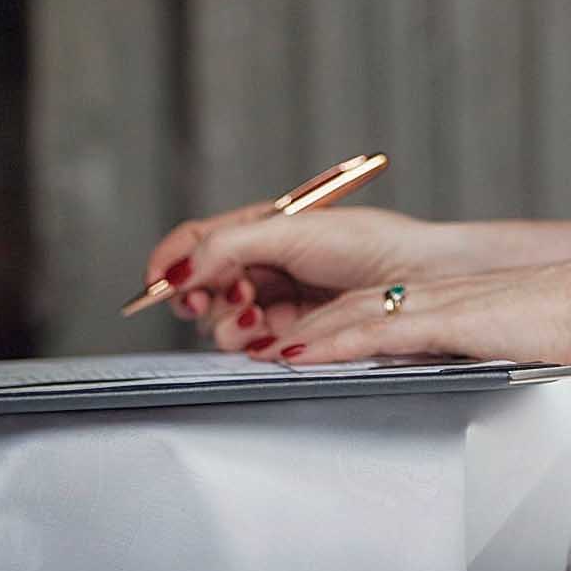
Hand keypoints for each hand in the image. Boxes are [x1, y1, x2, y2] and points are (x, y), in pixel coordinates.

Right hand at [138, 204, 464, 354]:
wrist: (415, 278)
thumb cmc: (368, 242)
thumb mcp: (291, 231)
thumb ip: (228, 246)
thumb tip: (178, 268)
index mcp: (260, 227)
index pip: (196, 241)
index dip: (170, 262)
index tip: (155, 285)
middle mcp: (263, 262)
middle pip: (202, 286)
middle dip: (201, 295)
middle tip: (218, 299)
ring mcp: (277, 298)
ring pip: (223, 320)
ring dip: (229, 321)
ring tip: (255, 314)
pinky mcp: (292, 332)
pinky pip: (251, 343)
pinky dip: (252, 341)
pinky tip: (270, 334)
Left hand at [269, 255, 570, 369]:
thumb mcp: (514, 343)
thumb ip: (481, 357)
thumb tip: (468, 380)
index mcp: (449, 300)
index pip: (371, 306)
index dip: (325, 322)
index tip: (288, 340)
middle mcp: (434, 295)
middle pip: (348, 305)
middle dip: (298, 324)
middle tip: (252, 342)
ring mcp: (439, 304)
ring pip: (351, 315)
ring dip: (300, 334)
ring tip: (255, 351)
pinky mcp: (449, 320)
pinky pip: (377, 330)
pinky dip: (332, 341)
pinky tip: (300, 354)